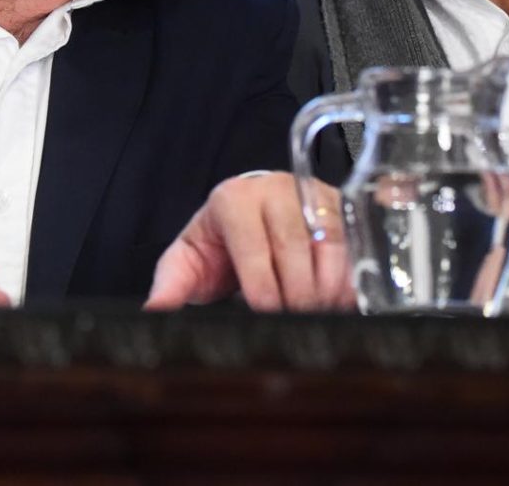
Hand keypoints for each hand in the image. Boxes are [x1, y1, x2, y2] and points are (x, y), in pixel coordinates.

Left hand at [144, 173, 354, 311]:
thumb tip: (154, 310)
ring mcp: (310, 193)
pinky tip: (339, 300)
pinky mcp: (340, 204)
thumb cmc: (219, 244)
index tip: (265, 314)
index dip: (262, 286)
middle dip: (295, 293)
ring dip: (325, 287)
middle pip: (294, 245)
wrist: (252, 214)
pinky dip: (348, 277)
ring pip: (328, 243)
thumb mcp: (189, 261)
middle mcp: (273, 188)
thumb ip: (171, 284)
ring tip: (316, 313)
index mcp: (232, 199)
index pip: (253, 246)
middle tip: (294, 320)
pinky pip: (354, 242)